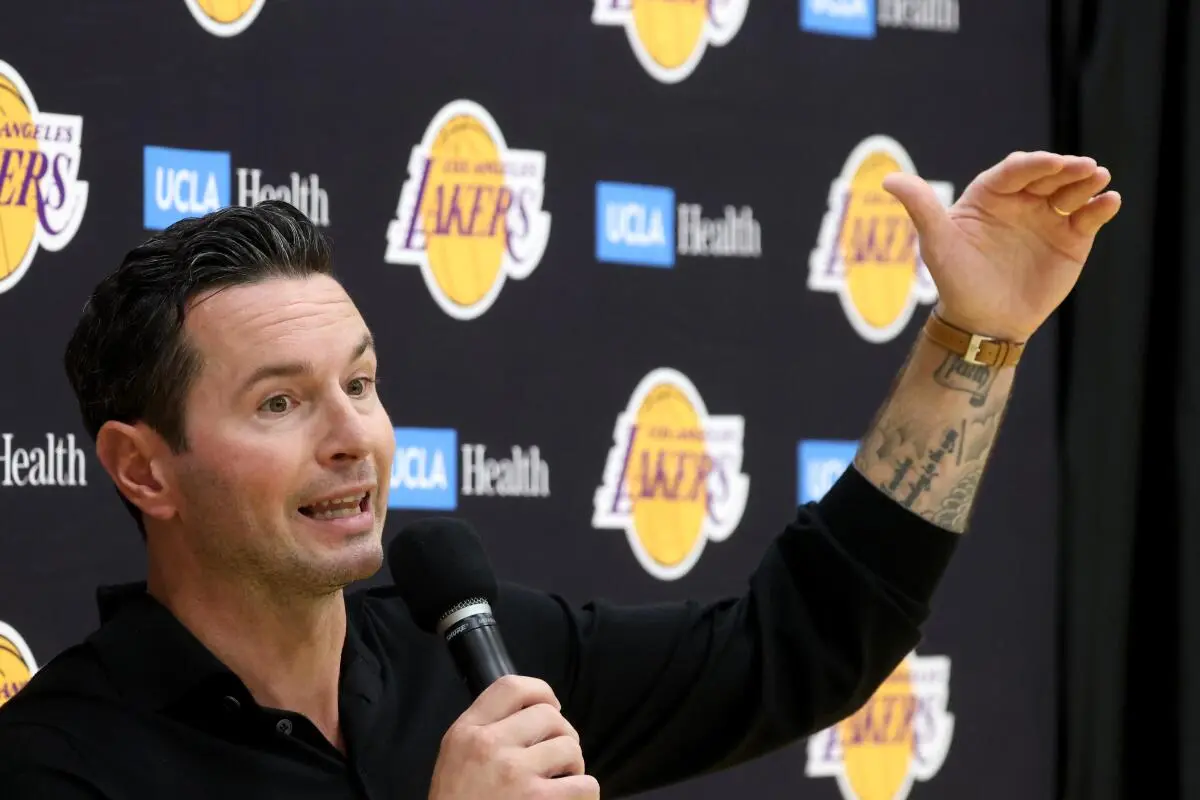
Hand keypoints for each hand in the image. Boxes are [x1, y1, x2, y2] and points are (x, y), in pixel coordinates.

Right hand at [429, 675, 599, 799]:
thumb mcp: (455, 760)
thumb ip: (485, 733)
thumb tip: (535, 714)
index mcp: (465, 732)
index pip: (512, 687)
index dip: (541, 692)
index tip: (550, 707)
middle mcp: (489, 746)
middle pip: (549, 715)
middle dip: (561, 735)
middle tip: (555, 759)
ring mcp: (515, 774)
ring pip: (571, 748)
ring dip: (573, 766)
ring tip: (559, 783)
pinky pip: (586, 785)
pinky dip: (585, 794)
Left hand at [884, 150, 1121, 341]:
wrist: (983, 321)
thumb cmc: (956, 281)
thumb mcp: (937, 244)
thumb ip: (921, 208)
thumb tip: (888, 179)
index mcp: (990, 194)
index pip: (1015, 170)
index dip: (1034, 164)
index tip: (1050, 162)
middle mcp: (1022, 200)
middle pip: (1048, 176)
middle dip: (1066, 169)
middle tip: (1083, 167)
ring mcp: (1048, 217)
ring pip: (1072, 191)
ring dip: (1087, 182)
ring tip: (1098, 178)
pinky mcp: (1071, 238)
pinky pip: (1088, 217)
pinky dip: (1101, 207)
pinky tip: (1109, 202)